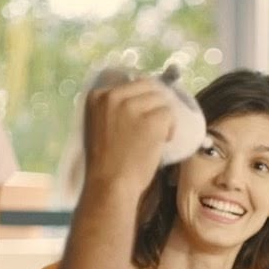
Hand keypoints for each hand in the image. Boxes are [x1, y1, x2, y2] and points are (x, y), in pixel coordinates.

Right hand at [82, 75, 173, 196]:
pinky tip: (161, 142)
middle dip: (155, 107)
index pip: (132, 84)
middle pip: (149, 88)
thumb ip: (115, 109)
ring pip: (162, 101)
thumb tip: (143, 98)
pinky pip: (169, 115)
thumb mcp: (100, 125)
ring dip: (163, 118)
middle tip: (153, 128)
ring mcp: (132, 107)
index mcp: (97, 96)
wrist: (109, 184)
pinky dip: (170, 129)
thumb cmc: (105, 162)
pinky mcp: (151, 120)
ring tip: (156, 138)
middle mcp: (113, 96)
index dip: (143, 99)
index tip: (142, 117)